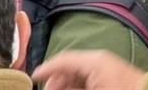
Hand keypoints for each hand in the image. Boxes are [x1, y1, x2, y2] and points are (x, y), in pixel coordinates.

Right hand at [32, 51, 147, 89]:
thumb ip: (67, 87)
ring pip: (79, 75)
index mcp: (93, 60)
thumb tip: (52, 86)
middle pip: (70, 68)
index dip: (46, 69)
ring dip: (67, 85)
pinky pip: (89, 80)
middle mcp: (99, 60)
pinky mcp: (114, 77)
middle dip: (56, 82)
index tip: (33, 78)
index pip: (63, 60)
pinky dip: (78, 86)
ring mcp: (108, 68)